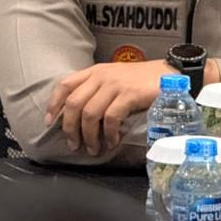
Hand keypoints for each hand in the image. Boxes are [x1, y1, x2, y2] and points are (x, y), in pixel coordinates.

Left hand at [45, 60, 174, 155]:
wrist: (171, 73)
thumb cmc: (142, 80)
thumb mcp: (115, 79)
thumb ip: (98, 90)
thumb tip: (80, 115)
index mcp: (95, 72)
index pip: (65, 84)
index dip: (53, 104)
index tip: (49, 122)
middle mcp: (102, 76)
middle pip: (74, 103)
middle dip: (69, 127)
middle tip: (73, 145)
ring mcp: (115, 84)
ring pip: (89, 113)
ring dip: (89, 136)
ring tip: (93, 149)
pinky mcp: (129, 94)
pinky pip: (111, 118)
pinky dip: (109, 134)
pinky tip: (112, 142)